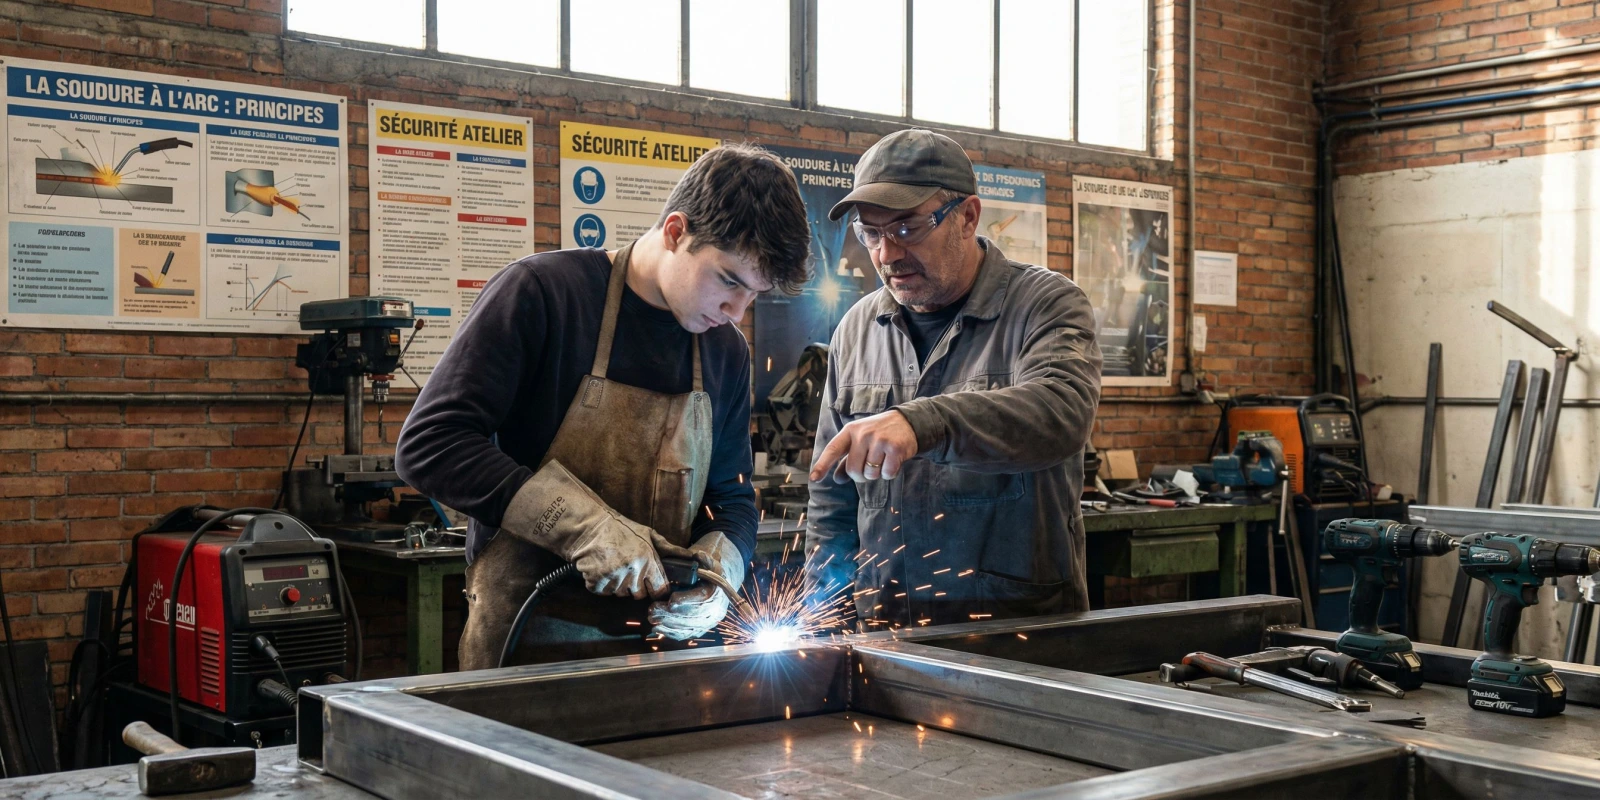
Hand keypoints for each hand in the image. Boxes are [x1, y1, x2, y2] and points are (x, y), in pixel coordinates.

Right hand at [501, 460, 668, 599]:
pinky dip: (602, 585)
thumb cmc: (621, 530)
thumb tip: (692, 558)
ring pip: (621, 594)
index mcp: (648, 560)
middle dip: (636, 586)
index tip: (651, 584)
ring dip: (619, 585)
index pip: (660, 589)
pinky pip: (604, 592)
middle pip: (639, 595)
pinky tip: (602, 569)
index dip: (656, 588)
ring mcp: (614, 578)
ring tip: (614, 566)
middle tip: (629, 570)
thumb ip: (670, 549)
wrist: (589, 527)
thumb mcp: (649, 535)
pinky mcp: (597, 583)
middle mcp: (632, 571)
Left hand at [648, 532, 743, 640]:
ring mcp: (708, 623)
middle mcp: (715, 611)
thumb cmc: (710, 573)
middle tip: (653, 610)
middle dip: (671, 614)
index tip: (671, 600)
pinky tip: (657, 628)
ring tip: (651, 618)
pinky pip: (686, 634)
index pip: (703, 598)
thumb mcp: (710, 562)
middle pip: (692, 616)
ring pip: (687, 627)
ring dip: (668, 624)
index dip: (686, 600)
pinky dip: (671, 633)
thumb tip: (698, 555)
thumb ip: (704, 558)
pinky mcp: (700, 630)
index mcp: (718, 593)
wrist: (718, 587)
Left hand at [809, 410, 917, 483]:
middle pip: (853, 470)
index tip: (814, 478)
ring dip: (877, 473)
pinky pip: (887, 474)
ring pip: (870, 474)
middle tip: (869, 466)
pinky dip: (890, 473)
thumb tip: (837, 478)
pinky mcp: (895, 448)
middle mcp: (863, 434)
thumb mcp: (860, 440)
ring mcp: (879, 440)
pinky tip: (893, 460)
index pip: (833, 449)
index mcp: (850, 431)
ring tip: (883, 459)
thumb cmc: (878, 434)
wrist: (907, 422)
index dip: (822, 465)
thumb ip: (847, 458)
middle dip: (861, 476)